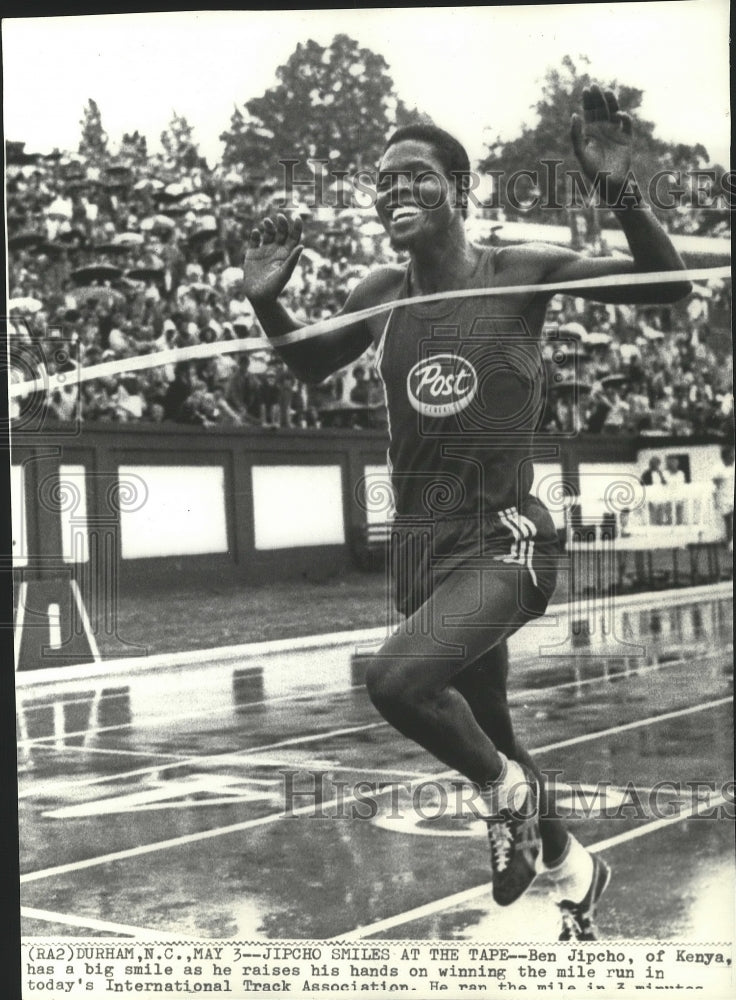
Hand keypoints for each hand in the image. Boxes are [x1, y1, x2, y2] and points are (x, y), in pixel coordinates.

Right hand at [243, 213, 302, 303]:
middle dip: (281, 223)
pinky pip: (254, 240)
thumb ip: (292, 260)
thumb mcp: (285, 273)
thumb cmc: (275, 288)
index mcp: (286, 254)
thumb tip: (302, 246)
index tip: (297, 218)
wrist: (259, 297)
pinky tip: (257, 233)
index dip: (296, 227)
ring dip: (268, 226)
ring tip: (267, 222)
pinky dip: (255, 234)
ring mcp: (264, 251)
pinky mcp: (252, 254)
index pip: (293, 237)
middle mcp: (276, 251)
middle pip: (281, 232)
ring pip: (268, 233)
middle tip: (280, 217)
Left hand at [571, 85, 633, 203]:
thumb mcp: (580, 152)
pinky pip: (627, 125)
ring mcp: (615, 133)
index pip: (589, 112)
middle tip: (595, 85)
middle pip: (601, 109)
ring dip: (611, 102)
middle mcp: (603, 130)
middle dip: (598, 97)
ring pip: (614, 112)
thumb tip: (574, 114)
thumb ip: (576, 135)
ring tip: (607, 92)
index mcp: (591, 132)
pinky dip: (624, 118)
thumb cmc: (592, 171)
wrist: (608, 184)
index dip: (588, 100)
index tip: (587, 89)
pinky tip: (619, 115)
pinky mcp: (626, 139)